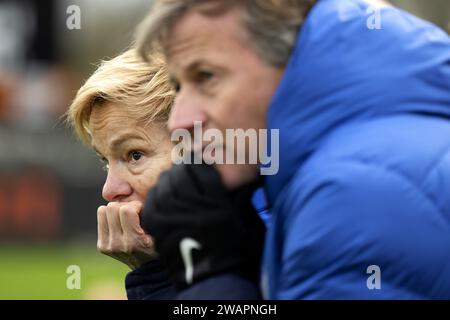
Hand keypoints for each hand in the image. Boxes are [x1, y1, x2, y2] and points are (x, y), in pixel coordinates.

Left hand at [97, 201, 157, 269]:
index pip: (126, 210)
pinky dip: (110, 217)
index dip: (136, 206)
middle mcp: (118, 245)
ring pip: (103, 210)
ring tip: (126, 218)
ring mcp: (108, 246)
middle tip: (134, 214)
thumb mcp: (159, 231)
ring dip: (115, 210)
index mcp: (134, 241)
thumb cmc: (157, 245)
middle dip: (125, 206)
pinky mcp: (102, 246)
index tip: (142, 212)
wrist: (148, 268)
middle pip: (112, 208)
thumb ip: (152, 217)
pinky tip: (121, 224)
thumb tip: (144, 198)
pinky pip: (101, 217)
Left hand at [141, 163, 265, 288]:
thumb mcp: (245, 222)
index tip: (198, 159)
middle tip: (183, 167)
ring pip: (164, 186)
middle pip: (181, 175)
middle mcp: (193, 206)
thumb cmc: (232, 250)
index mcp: (215, 202)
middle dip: (182, 168)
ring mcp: (173, 216)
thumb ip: (241, 199)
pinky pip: (152, 202)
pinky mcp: (158, 227)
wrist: (213, 277)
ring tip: (171, 180)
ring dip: (167, 179)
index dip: (198, 161)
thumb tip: (245, 181)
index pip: (202, 170)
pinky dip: (155, 195)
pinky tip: (160, 195)